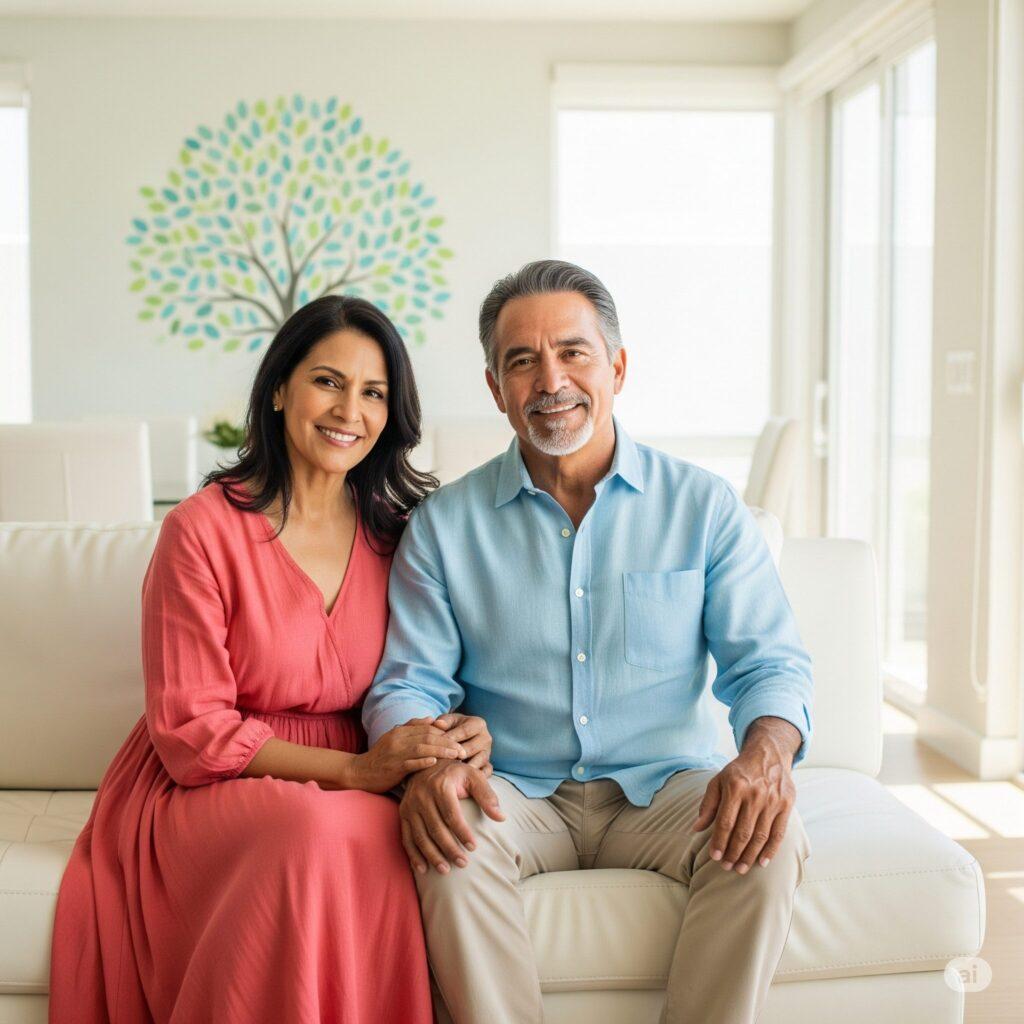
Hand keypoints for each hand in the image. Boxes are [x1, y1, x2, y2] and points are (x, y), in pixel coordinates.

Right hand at [345, 717, 466, 793]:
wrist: (359, 772)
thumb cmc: (381, 757)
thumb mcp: (394, 738)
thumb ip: (412, 727)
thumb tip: (433, 719)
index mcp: (400, 730)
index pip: (427, 727)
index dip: (445, 732)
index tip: (459, 738)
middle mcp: (398, 739)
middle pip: (428, 736)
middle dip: (448, 741)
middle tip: (463, 748)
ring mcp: (395, 753)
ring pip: (423, 748)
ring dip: (442, 750)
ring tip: (456, 755)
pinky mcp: (393, 768)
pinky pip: (411, 763)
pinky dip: (424, 761)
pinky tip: (436, 762)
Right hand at [399, 760, 504, 874]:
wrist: (430, 763)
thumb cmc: (456, 773)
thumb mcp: (474, 776)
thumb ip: (487, 796)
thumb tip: (501, 818)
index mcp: (440, 785)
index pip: (452, 815)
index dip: (463, 833)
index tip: (474, 848)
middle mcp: (422, 795)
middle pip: (436, 828)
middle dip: (449, 849)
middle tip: (463, 864)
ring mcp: (410, 805)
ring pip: (420, 836)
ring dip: (432, 856)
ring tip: (446, 870)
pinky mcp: (403, 813)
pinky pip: (406, 838)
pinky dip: (414, 855)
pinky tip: (423, 869)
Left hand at [434, 712, 493, 774]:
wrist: (463, 737)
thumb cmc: (454, 727)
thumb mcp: (450, 721)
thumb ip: (444, 721)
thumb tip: (438, 724)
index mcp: (478, 724)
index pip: (464, 731)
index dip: (450, 738)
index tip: (437, 745)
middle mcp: (486, 738)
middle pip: (470, 748)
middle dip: (455, 755)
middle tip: (441, 761)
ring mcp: (488, 753)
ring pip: (478, 761)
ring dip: (464, 767)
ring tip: (450, 772)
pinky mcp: (488, 765)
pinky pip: (485, 772)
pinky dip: (475, 776)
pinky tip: (462, 779)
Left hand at [691, 717, 800, 874]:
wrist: (768, 754)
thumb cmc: (739, 771)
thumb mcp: (718, 781)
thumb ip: (708, 805)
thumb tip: (696, 828)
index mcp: (735, 787)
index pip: (725, 822)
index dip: (719, 842)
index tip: (714, 857)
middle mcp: (755, 795)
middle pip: (743, 832)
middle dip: (733, 853)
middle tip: (726, 867)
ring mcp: (772, 801)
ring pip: (760, 836)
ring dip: (750, 856)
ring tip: (740, 868)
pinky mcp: (786, 805)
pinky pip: (778, 833)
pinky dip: (771, 850)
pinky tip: (762, 862)